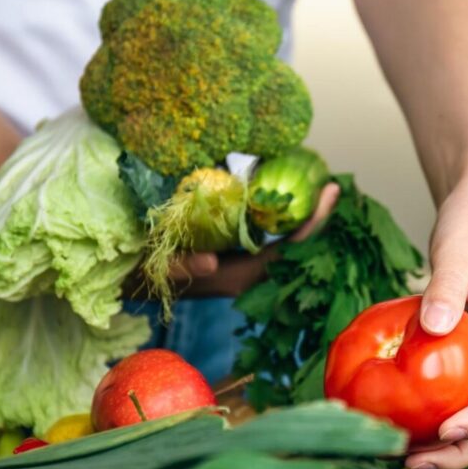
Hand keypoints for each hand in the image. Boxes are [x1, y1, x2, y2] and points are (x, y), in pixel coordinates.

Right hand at [126, 182, 339, 298]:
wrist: (134, 284)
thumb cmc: (147, 273)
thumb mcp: (159, 268)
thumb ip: (183, 267)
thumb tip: (211, 263)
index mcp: (240, 277)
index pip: (289, 251)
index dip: (312, 224)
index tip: (329, 194)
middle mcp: (251, 274)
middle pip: (297, 247)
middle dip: (317, 217)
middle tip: (333, 184)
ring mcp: (248, 266)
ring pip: (287, 243)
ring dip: (304, 218)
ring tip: (319, 186)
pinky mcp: (240, 257)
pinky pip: (273, 238)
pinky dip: (286, 219)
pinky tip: (291, 197)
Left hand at [404, 181, 467, 468]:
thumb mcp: (457, 250)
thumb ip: (445, 289)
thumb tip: (433, 328)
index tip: (445, 430)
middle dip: (464, 446)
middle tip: (414, 459)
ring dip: (453, 439)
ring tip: (409, 453)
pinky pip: (466, 392)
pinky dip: (442, 413)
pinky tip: (409, 422)